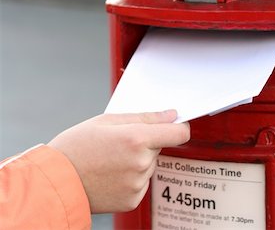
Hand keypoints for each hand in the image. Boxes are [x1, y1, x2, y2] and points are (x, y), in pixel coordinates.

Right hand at [47, 110, 189, 212]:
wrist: (55, 181)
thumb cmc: (76, 147)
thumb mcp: (107, 121)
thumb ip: (145, 117)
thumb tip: (171, 115)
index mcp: (136, 139)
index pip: (179, 133)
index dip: (178, 127)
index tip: (172, 126)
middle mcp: (141, 163)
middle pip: (160, 147)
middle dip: (146, 143)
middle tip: (119, 143)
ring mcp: (137, 184)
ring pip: (150, 165)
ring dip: (138, 161)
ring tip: (111, 160)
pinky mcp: (133, 199)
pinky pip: (142, 183)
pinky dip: (132, 178)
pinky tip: (111, 175)